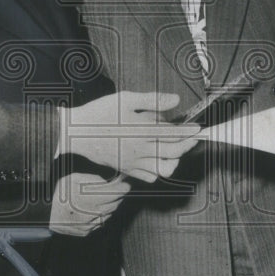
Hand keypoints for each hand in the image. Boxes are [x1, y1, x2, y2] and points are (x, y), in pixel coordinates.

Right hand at [48, 173, 130, 236]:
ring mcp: (90, 225)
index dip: (123, 186)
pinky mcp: (86, 232)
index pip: (115, 192)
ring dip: (110, 205)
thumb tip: (108, 182)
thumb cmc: (57, 194)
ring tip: (104, 197)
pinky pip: (100, 223)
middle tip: (117, 188)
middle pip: (114, 204)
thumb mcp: (74, 179)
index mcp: (89, 198)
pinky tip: (94, 208)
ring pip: (109, 214)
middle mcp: (91, 213)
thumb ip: (93, 180)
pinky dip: (101, 215)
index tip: (126, 183)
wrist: (43, 215)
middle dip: (118, 195)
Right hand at [63, 91, 199, 182]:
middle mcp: (141, 149)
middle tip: (193, 138)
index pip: (174, 134)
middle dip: (188, 145)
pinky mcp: (127, 169)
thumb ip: (153, 100)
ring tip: (174, 150)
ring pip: (165, 169)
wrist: (77, 132)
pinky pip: (149, 176)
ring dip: (174, 160)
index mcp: (142, 130)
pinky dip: (158, 170)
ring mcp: (134, 162)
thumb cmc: (100, 113)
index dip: (189, 131)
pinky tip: (156, 159)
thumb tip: (176, 100)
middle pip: (174, 152)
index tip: (197, 128)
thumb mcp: (126, 99)